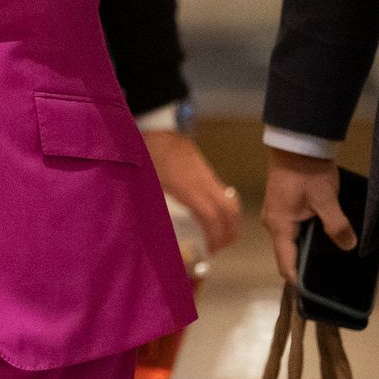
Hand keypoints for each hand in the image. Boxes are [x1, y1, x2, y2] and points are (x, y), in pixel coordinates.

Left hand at [143, 131, 240, 252]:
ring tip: (220, 235)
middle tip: (221, 247)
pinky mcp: (206, 169)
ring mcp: (207, 174)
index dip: (216, 236)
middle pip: (230, 209)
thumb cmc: (148, 157)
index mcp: (188, 187)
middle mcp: (203, 181)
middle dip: (231, 231)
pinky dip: (224, 207)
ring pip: (230, 199)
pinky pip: (222, 191)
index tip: (211, 250)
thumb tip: (158, 235)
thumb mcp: (147, 186)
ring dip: (230, 220)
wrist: (155, 129)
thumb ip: (153, 210)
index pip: (212, 216)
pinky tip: (212, 216)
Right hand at [261, 148, 355, 283]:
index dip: (298, 281)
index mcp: (279, 226)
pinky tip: (323, 236)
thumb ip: (337, 225)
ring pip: (291, 240)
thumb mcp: (326, 199)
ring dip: (307, 249)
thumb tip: (349, 246)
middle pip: (288, 253)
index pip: (285, 263)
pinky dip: (306, 236)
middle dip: (305, 266)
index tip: (312, 296)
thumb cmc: (308, 172)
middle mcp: (273, 223)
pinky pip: (293, 228)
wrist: (297, 143)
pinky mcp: (284, 205)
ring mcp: (277, 213)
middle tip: (328, 277)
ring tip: (329, 258)